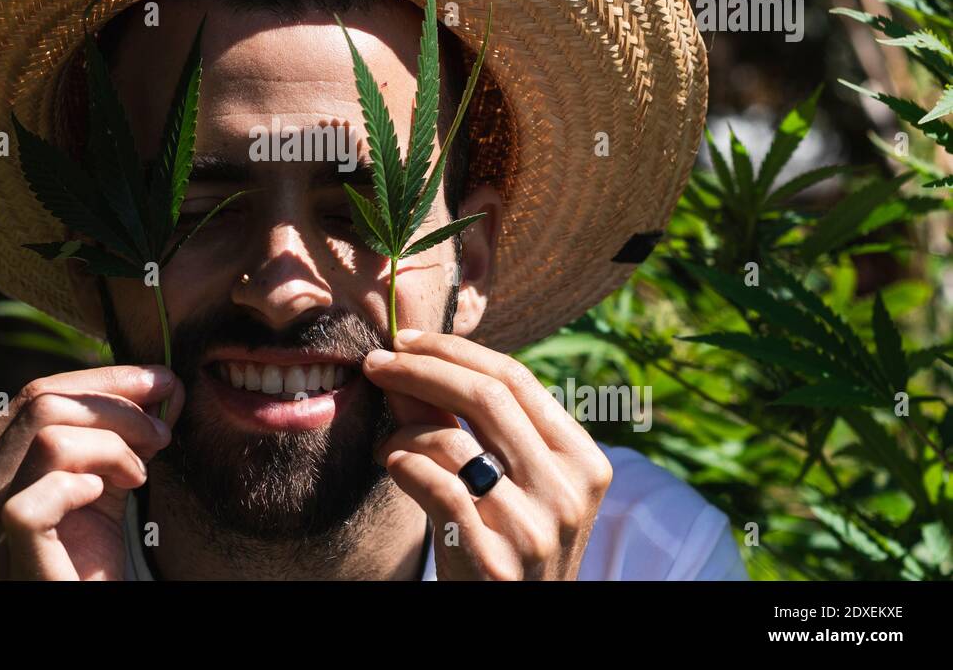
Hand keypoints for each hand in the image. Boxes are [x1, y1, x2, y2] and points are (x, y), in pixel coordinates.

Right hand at [0, 365, 183, 579]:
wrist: (72, 614)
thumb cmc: (81, 563)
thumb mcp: (99, 486)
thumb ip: (122, 434)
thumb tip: (166, 383)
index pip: (36, 393)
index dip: (103, 382)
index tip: (159, 382)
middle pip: (43, 405)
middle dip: (117, 407)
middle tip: (160, 432)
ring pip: (49, 440)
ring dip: (112, 446)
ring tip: (137, 476)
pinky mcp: (6, 557)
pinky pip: (38, 499)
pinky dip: (80, 487)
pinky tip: (102, 496)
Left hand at [363, 330, 612, 579]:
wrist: (519, 619)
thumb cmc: (506, 540)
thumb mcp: (503, 478)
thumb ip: (460, 420)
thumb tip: (406, 362)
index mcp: (583, 459)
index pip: (516, 378)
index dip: (455, 351)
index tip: (408, 340)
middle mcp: (567, 490)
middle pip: (486, 396)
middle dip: (420, 369)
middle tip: (377, 363)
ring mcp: (533, 527)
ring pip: (453, 441)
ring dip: (404, 429)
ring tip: (387, 442)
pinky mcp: (494, 561)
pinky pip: (436, 486)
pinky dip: (403, 464)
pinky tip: (393, 466)